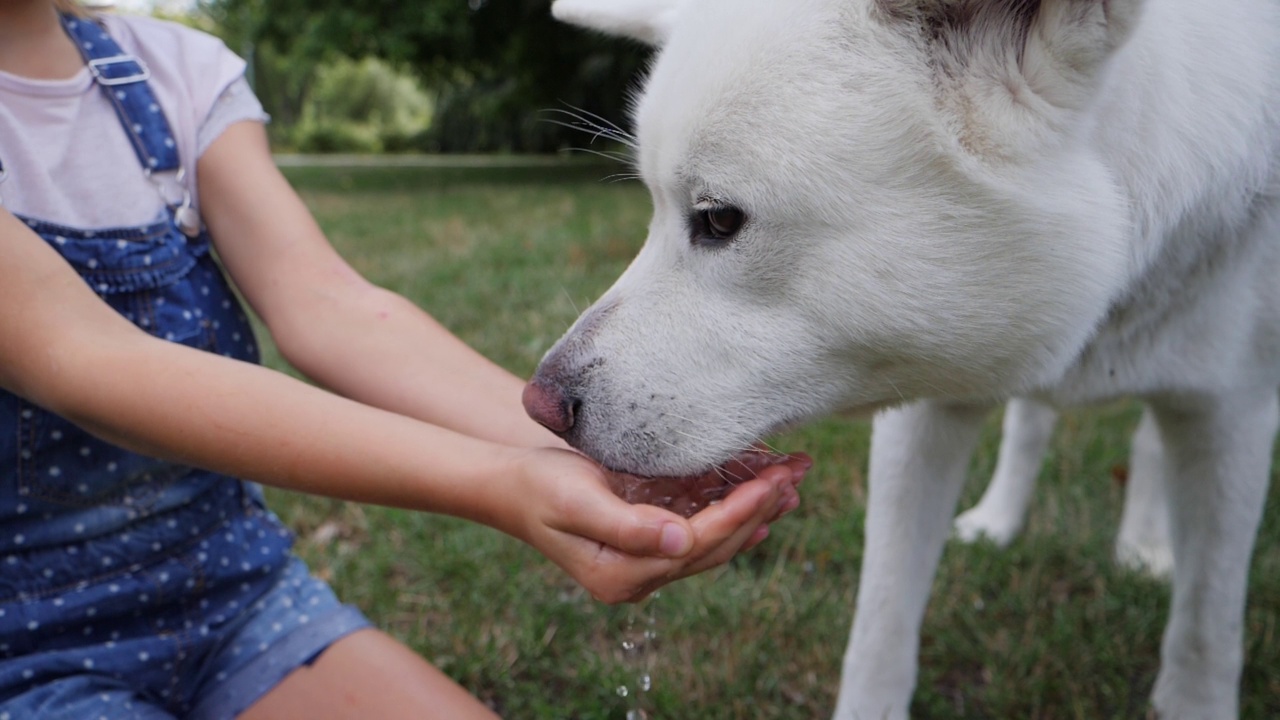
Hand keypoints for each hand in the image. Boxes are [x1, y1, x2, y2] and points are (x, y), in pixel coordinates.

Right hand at [504, 448, 810, 603]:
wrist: (510, 485)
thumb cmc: (539, 487)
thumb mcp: (578, 500)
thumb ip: (628, 525)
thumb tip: (681, 540)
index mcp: (624, 575)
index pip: (698, 545)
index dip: (739, 513)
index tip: (772, 481)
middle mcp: (639, 576)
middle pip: (715, 546)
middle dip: (760, 509)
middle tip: (797, 473)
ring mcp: (645, 561)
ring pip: (715, 539)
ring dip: (755, 510)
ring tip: (791, 480)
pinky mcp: (649, 539)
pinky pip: (701, 528)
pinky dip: (731, 508)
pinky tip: (758, 494)